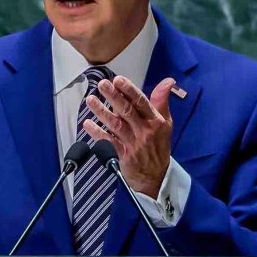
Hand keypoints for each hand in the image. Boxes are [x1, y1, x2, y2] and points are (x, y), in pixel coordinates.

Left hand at [82, 75, 174, 197]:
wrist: (155, 176)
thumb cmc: (158, 145)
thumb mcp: (165, 123)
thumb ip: (162, 101)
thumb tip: (168, 81)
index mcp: (155, 121)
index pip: (141, 102)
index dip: (129, 90)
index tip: (118, 80)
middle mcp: (144, 131)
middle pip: (127, 111)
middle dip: (114, 96)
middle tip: (102, 84)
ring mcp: (132, 143)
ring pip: (115, 125)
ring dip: (102, 112)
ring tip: (91, 100)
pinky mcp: (122, 154)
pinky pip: (108, 141)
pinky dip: (97, 133)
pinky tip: (88, 124)